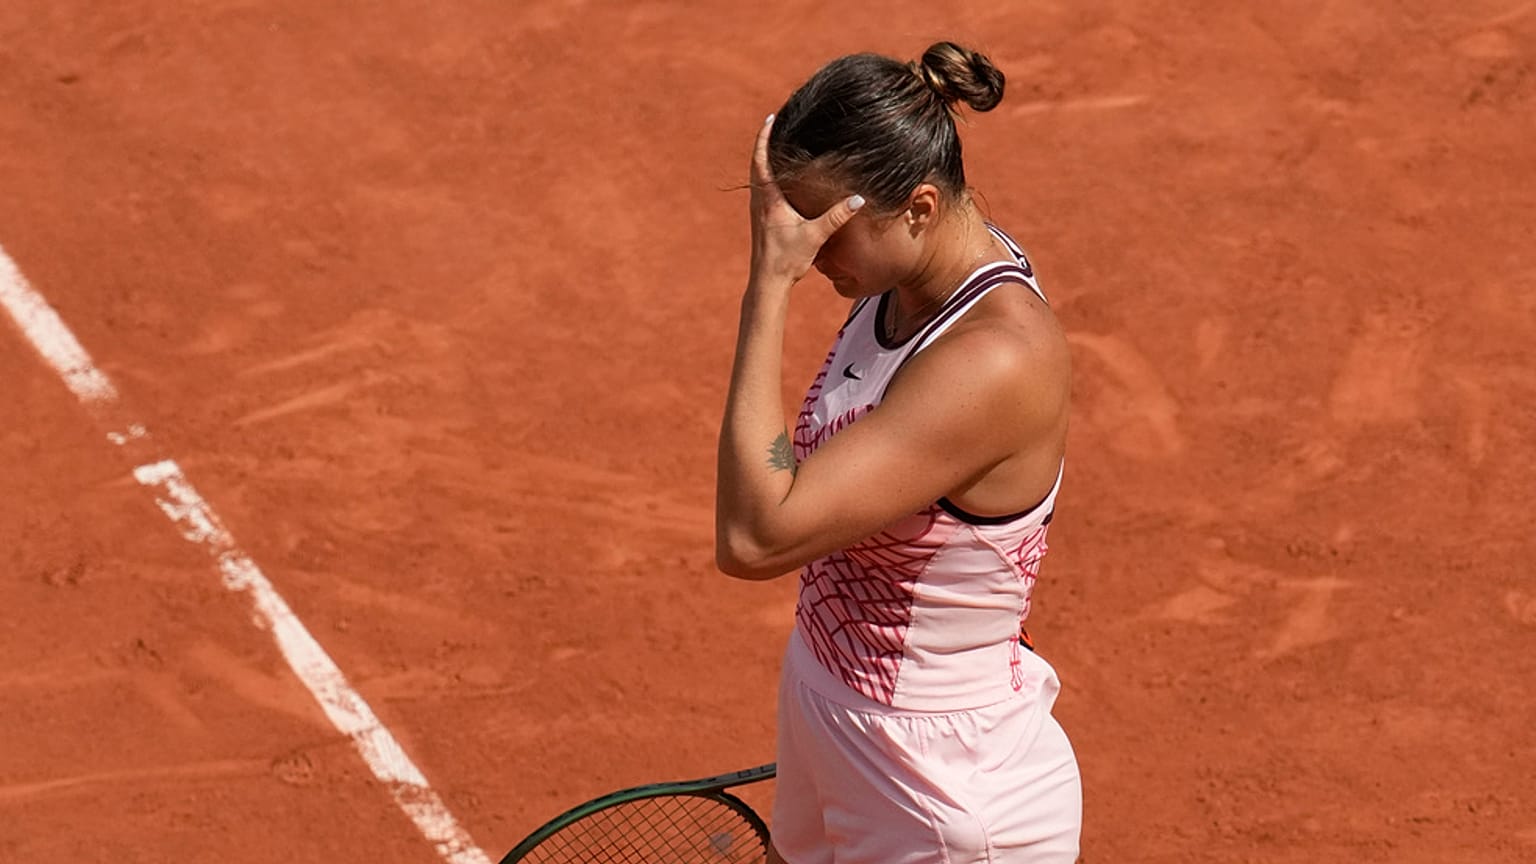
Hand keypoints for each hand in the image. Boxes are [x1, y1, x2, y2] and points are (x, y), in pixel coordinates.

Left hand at [749, 114, 864, 285]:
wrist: (767, 283)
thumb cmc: (786, 260)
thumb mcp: (815, 236)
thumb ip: (837, 216)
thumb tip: (859, 199)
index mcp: (768, 199)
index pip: (761, 160)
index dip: (765, 138)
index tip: (771, 118)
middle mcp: (759, 202)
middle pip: (756, 163)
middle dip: (764, 142)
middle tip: (775, 122)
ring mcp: (758, 211)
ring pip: (757, 176)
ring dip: (764, 157)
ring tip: (777, 142)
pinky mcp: (761, 219)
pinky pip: (761, 188)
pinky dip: (767, 173)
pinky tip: (778, 175)